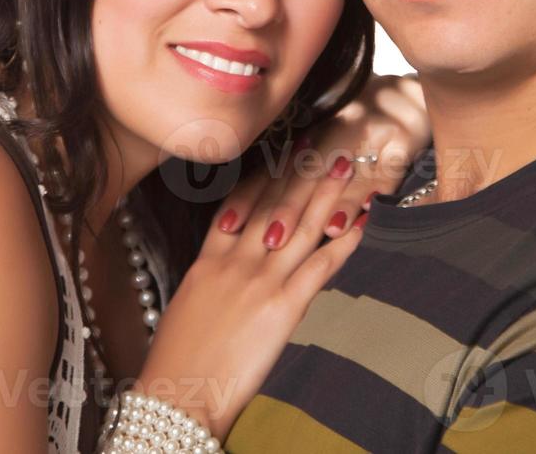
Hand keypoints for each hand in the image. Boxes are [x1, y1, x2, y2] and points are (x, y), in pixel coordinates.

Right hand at [129, 157, 364, 439]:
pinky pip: (319, 266)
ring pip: (299, 226)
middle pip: (273, 205)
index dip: (264, 176)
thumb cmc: (177, 359)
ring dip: (325, 194)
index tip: (280, 152)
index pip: (240, 204)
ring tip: (344, 166)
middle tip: (317, 143)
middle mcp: (236, 262)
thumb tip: (229, 269)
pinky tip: (358, 225)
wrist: (178, 393)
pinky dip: (341, 243)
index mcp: (209, 260)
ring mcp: (260, 281)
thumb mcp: (187, 305)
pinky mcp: (282, 306)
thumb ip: (211, 278)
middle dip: (298, 172)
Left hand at [215, 72, 428, 246]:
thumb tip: (246, 209)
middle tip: (269, 239)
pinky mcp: (404, 138)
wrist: (411, 91)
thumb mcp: (325, 139)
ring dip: (334, 203)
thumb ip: (294, 169)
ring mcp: (371, 129)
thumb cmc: (361, 124)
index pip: (275, 168)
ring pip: (346, 173)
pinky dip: (375, 191)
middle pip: (306, 172)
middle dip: (287, 207)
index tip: (227, 224)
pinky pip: (388, 169)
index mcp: (313, 128)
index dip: (250, 195)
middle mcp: (337, 125)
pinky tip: (366, 215)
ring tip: (320, 231)